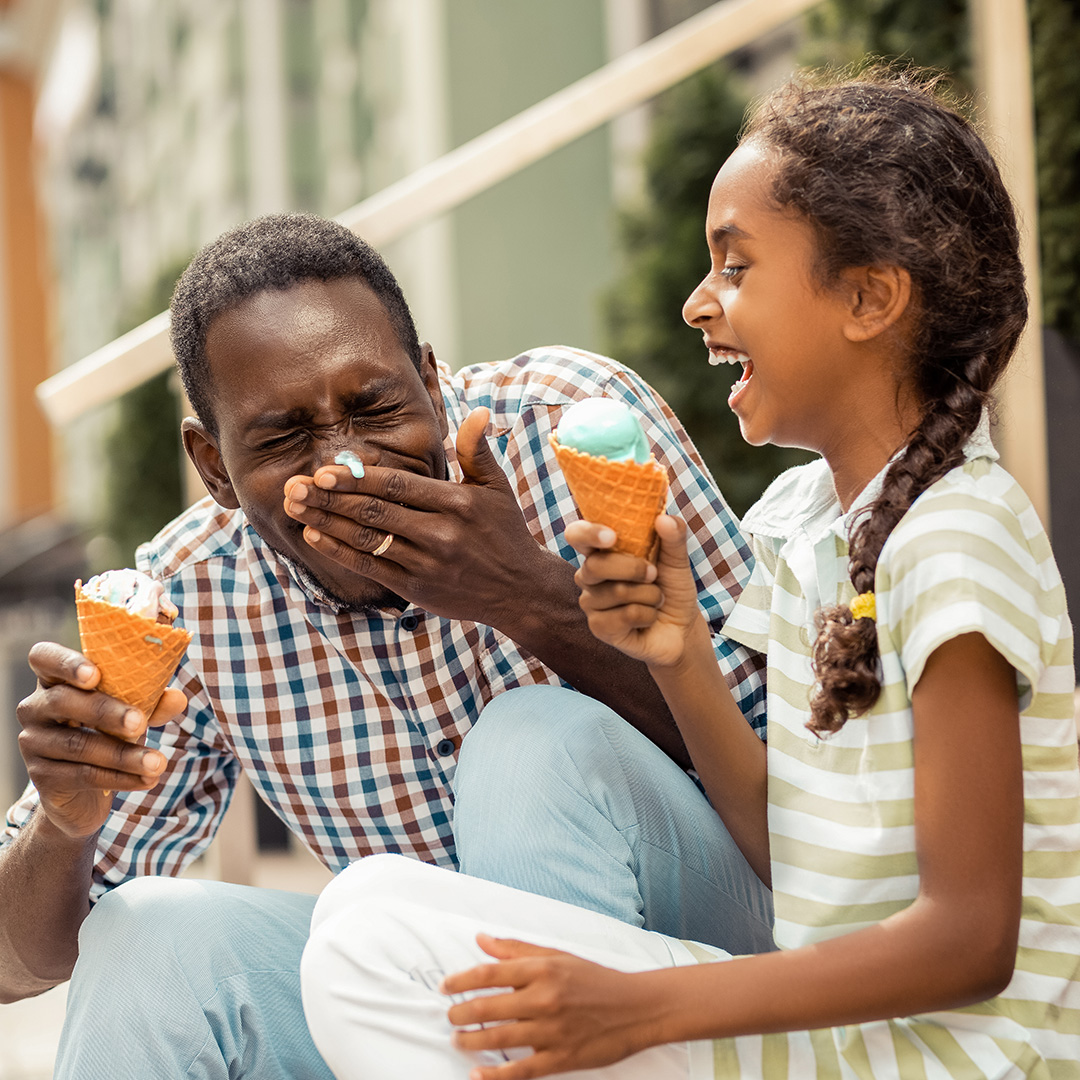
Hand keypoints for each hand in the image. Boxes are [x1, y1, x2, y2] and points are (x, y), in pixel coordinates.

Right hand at [16, 643, 183, 838]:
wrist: (83, 792)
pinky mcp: (40, 776)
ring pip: (78, 745)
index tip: (95, 675)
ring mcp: (33, 742)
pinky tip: (147, 780)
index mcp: (55, 680)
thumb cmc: (107, 733)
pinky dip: (120, 778)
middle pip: (63, 701)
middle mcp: (35, 707)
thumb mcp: (129, 712)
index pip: (44, 658)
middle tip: (140, 723)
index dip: (66, 663)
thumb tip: (178, 699)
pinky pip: (83, 775)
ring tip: (158, 763)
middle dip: (105, 712)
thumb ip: (151, 702)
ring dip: (123, 755)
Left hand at [283, 408, 562, 626]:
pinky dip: (339, 552)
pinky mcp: (416, 587)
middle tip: (295, 486)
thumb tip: (477, 412)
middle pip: (374, 511)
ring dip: (325, 522)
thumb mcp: (496, 488)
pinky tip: (316, 536)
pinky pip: (370, 567)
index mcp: (456, 503)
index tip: (324, 471)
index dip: (358, 479)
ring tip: (296, 507)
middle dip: (330, 498)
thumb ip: (477, 450)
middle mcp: (439, 533)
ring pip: (366, 539)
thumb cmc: (505, 532)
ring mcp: (426, 562)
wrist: (520, 590)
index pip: (397, 486)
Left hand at [443, 935, 656, 1079]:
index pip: (490, 972)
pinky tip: (478, 1075)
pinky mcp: (561, 1058)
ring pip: (498, 1038)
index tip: (446, 986)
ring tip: (458, 1040)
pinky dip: (495, 1076)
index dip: (461, 979)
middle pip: (488, 1006)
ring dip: (470, 1041)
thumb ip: (516, 949)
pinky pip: (521, 1071)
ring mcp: (552, 1030)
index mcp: (543, 969)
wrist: (636, 1008)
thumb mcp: (557, 955)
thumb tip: (482, 939)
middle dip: (461, 1013)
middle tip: (451, 1016)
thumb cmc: (596, 980)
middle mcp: (544, 998)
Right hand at [566, 513, 704, 667]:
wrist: (682, 626)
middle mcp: (589, 575)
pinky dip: (648, 615)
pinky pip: (626, 615)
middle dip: (634, 569)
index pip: (577, 535)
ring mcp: (591, 603)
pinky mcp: (599, 628)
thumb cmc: (671, 588)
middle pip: (595, 566)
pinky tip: (648, 618)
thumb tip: (664, 518)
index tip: (612, 536)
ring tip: (655, 599)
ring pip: (618, 592)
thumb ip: (673, 536)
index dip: (588, 533)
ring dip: (650, 595)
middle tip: (654, 574)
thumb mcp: (677, 559)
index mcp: (601, 551)